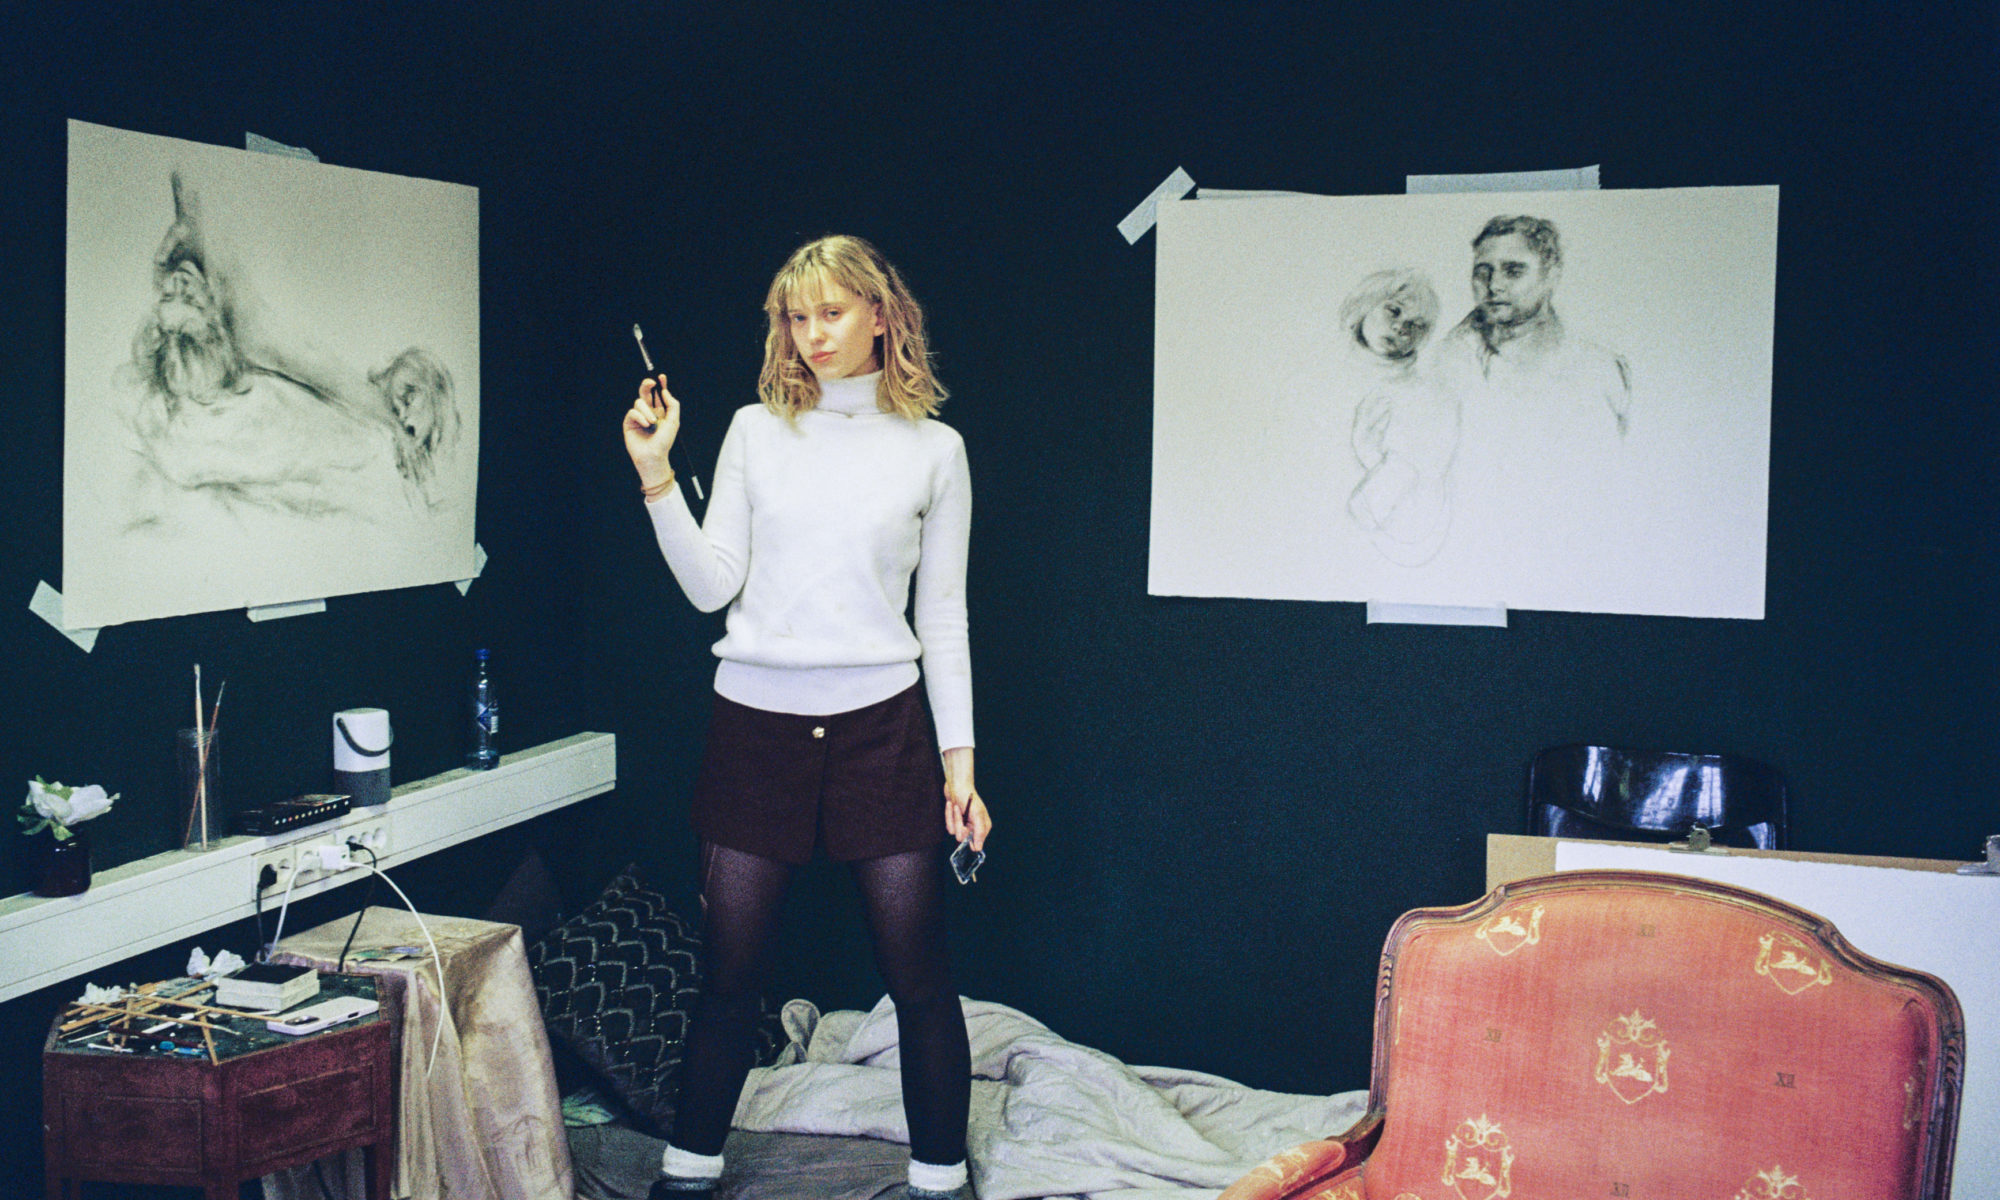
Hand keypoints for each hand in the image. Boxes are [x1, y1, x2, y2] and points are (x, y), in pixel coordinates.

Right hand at [623, 374, 678, 490]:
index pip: (659, 395)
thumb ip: (672, 405)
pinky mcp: (629, 422)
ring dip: (647, 411)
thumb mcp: (673, 422)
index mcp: (660, 412)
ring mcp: (638, 417)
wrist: (653, 456)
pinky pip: (632, 412)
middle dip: (647, 385)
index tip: (662, 377)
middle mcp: (648, 412)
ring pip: (639, 402)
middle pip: (645, 393)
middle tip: (651, 382)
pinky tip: (645, 425)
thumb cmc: (664, 442)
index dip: (660, 385)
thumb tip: (664, 391)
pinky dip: (640, 416)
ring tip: (652, 423)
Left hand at [941, 746, 989, 852]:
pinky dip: (948, 814)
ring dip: (952, 818)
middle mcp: (974, 826)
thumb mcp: (977, 814)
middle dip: (958, 824)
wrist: (957, 784)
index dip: (969, 840)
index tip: (965, 830)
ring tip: (955, 806)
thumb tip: (978, 848)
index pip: (977, 843)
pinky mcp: (954, 820)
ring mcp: (964, 823)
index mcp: (983, 826)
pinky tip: (950, 804)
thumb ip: (979, 832)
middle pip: (962, 837)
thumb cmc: (969, 797)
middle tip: (960, 812)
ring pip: (953, 832)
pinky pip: (948, 825)